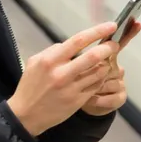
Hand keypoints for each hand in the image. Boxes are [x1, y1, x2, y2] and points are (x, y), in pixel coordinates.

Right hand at [7, 22, 118, 136]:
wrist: (25, 115)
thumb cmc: (30, 86)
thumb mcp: (35, 62)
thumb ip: (53, 51)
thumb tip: (70, 44)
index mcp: (50, 60)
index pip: (78, 41)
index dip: (97, 31)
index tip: (111, 26)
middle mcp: (62, 74)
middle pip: (93, 57)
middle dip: (108, 48)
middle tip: (114, 44)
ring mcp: (71, 89)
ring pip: (98, 72)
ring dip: (106, 64)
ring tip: (107, 60)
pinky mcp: (77, 101)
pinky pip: (96, 86)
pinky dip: (101, 78)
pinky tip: (99, 75)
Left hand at [81, 22, 140, 116]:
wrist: (77, 105)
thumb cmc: (77, 82)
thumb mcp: (75, 67)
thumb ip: (79, 56)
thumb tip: (76, 43)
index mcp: (107, 58)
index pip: (120, 42)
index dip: (129, 33)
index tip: (137, 23)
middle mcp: (117, 68)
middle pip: (112, 64)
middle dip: (97, 71)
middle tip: (82, 76)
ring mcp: (120, 83)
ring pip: (110, 81)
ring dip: (94, 87)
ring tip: (82, 91)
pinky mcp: (120, 98)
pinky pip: (110, 97)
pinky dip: (97, 99)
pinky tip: (89, 100)